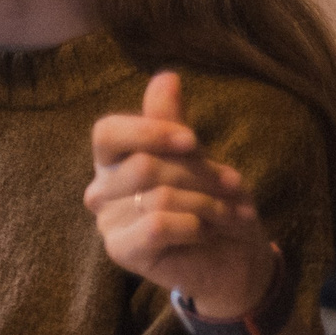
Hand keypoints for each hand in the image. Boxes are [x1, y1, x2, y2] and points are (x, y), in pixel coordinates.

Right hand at [85, 71, 276, 317]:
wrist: (231, 257)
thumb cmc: (211, 203)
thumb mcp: (196, 158)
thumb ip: (171, 122)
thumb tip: (165, 76)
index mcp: (113, 161)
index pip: (107, 132)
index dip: (149, 131)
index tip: (193, 141)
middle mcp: (101, 189)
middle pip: (144, 165)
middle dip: (199, 174)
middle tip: (234, 186)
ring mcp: (107, 221)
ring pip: (158, 196)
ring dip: (208, 203)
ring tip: (232, 213)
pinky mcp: (120, 250)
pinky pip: (157, 225)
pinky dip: (195, 225)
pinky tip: (209, 232)